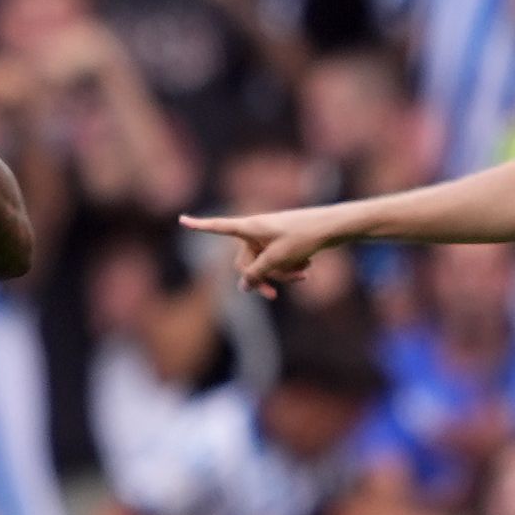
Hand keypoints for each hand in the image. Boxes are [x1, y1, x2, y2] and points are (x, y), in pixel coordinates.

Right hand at [179, 208, 341, 293]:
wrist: (333, 227)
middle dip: (261, 278)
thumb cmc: (303, 237)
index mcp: (250, 227)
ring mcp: (269, 236)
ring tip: (303, 274)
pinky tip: (307, 267)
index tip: (182, 220)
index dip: (200, 225)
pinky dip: (290, 267)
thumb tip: (242, 288)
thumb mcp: (277, 260)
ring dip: (281, 274)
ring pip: (264, 265)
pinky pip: (277, 261)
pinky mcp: (282, 242)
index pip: (218, 227)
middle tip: (274, 295)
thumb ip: (256, 274)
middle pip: (245, 262)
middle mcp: (256, 230)